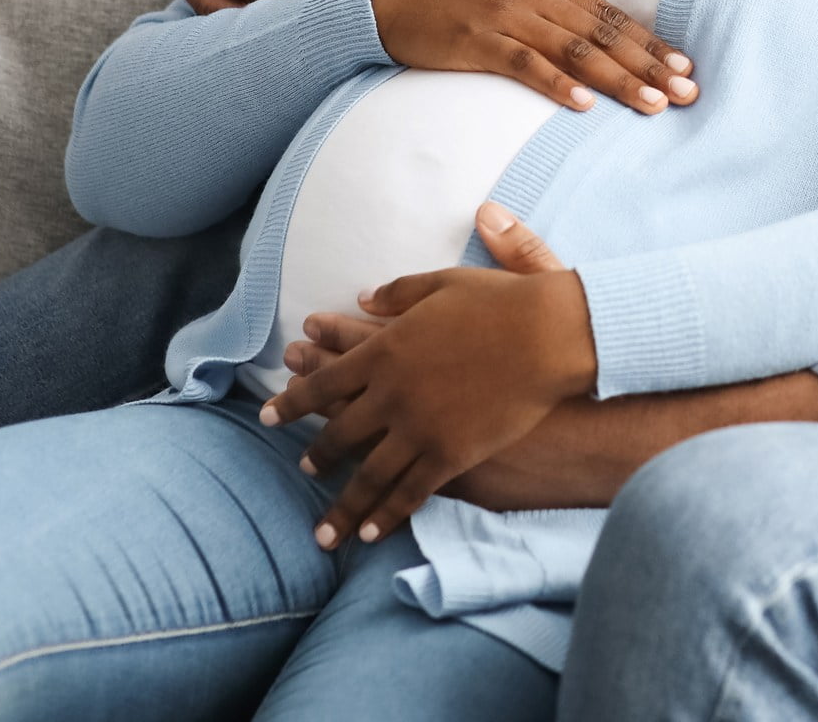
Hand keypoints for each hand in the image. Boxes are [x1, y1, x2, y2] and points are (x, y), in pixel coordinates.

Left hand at [261, 206, 598, 548]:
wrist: (549, 335)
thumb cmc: (501, 303)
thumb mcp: (442, 284)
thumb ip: (397, 293)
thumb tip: (363, 296)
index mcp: (384, 349)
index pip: (323, 382)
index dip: (292, 401)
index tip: (268, 415)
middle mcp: (391, 393)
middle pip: (340, 432)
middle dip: (316, 453)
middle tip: (302, 466)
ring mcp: (420, 428)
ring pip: (368, 474)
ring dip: (343, 501)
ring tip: (325, 523)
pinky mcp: (452, 455)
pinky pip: (410, 492)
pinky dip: (386, 515)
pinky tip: (369, 533)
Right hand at [371, 0, 698, 115]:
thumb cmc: (457, 0)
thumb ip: (557, 12)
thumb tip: (604, 45)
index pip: (612, 16)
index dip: (652, 44)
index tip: (686, 69)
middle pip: (603, 33)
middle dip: (649, 66)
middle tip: (686, 94)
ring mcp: (506, 13)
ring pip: (574, 49)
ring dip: (617, 79)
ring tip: (651, 104)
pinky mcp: (477, 38)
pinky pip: (525, 63)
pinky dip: (557, 84)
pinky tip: (583, 104)